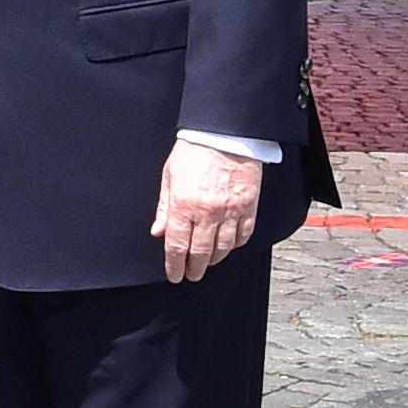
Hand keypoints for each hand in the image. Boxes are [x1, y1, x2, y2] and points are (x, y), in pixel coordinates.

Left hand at [150, 137, 261, 283]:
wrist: (224, 133)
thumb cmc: (194, 150)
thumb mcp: (170, 176)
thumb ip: (164, 208)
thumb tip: (158, 232)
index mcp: (184, 205)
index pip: (177, 247)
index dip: (175, 266)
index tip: (174, 275)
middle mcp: (208, 212)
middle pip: (201, 253)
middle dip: (194, 269)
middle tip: (191, 275)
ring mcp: (231, 210)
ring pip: (223, 248)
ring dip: (214, 260)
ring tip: (208, 262)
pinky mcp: (249, 205)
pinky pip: (243, 234)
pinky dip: (235, 244)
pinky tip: (228, 246)